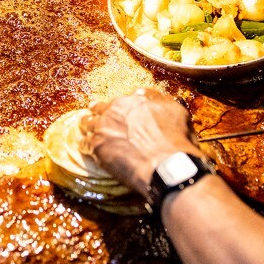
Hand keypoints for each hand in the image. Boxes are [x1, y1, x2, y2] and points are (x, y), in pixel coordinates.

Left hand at [83, 90, 201, 198]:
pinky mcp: (97, 145)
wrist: (167, 165)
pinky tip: (86, 149)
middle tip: (95, 114)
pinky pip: (85, 143)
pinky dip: (86, 146)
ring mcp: (105, 125)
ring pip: (88, 121)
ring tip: (85, 128)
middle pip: (102, 107)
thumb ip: (163, 104)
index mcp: (138, 99)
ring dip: (87, 125)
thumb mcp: (178, 114)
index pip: (126, 98)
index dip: (124, 106)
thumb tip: (156, 102)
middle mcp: (118, 108)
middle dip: (99, 111)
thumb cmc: (177, 142)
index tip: (122, 111)